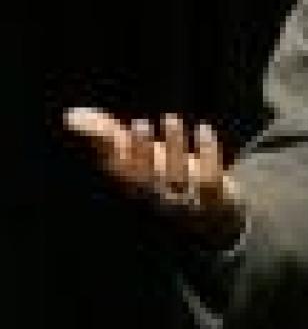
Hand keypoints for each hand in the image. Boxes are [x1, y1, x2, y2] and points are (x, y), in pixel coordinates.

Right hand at [63, 107, 245, 249]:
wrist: (212, 213)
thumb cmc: (166, 177)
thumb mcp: (137, 157)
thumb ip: (106, 136)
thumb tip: (71, 115)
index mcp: (136, 188)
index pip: (122, 174)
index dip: (117, 153)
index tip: (114, 130)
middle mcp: (159, 197)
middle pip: (146, 178)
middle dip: (141, 152)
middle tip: (138, 124)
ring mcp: (188, 200)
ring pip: (178, 177)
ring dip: (174, 147)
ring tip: (170, 119)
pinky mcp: (216, 198)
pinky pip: (210, 178)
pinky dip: (207, 152)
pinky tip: (203, 128)